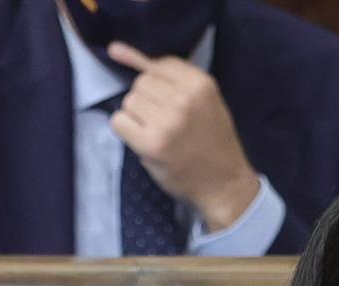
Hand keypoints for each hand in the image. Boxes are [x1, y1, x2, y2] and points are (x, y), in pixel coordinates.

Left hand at [105, 43, 261, 233]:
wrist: (224, 183)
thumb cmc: (211, 140)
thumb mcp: (204, 100)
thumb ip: (169, 76)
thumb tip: (114, 49)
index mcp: (200, 83)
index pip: (159, 64)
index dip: (154, 81)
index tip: (161, 100)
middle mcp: (184, 99)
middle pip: (140, 84)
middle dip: (146, 101)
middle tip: (163, 122)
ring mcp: (167, 121)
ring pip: (128, 101)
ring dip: (136, 117)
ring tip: (156, 132)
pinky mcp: (151, 143)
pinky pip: (119, 122)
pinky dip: (126, 131)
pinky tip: (143, 141)